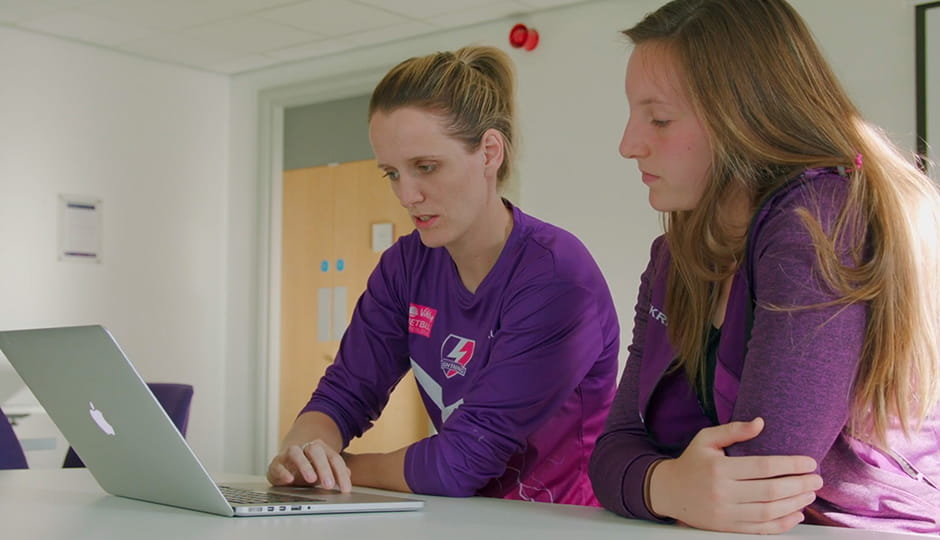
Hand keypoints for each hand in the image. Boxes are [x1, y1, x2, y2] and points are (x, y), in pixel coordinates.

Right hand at [266, 439, 351, 491]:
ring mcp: (290, 454)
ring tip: (311, 479)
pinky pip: (278, 465)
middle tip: (329, 484)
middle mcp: (305, 448)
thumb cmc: (309, 467)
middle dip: (324, 468)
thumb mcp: (324, 471)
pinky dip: (284, 472)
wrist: (287, 461)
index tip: (345, 489)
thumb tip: (348, 474)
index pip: (334, 458)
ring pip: (296, 453)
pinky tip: (289, 480)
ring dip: (304, 465)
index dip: (341, 474)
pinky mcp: (276, 463)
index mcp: (321, 449)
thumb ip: (336, 472)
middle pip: (316, 451)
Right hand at [648, 417, 821, 533]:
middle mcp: (723, 492)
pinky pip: (761, 529)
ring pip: (769, 511)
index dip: (790, 465)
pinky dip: (783, 524)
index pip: (763, 467)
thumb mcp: (706, 439)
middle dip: (800, 485)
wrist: (668, 491)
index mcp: (719, 468)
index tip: (809, 462)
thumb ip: (733, 431)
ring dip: (795, 503)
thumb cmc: (692, 462)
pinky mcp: (728, 527)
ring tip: (810, 493)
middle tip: (817, 479)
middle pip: (771, 491)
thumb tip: (761, 423)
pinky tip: (796, 514)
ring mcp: (726, 513)